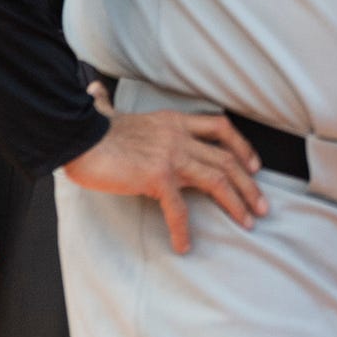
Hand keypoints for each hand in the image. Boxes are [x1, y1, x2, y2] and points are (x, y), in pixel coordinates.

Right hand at [60, 83, 265, 254]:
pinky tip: (184, 244)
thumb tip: (94, 92)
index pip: (220, 127)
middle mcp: (179, 136)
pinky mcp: (157, 176)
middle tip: (261, 206)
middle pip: (227, 158)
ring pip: (217, 179)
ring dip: (237, 202)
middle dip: (249, 184)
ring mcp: (171, 155)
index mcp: (173, 121)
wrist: (74, 136)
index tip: (254, 166)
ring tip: (247, 222)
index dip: (242, 146)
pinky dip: (183, 228)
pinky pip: (178, 208)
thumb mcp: (109, 113)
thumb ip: (107, 104)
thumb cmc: (87, 130)